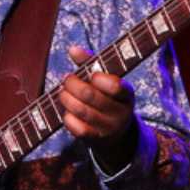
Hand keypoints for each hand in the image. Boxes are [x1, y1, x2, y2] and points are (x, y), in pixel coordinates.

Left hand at [59, 45, 138, 170]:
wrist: (116, 133)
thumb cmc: (108, 97)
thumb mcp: (106, 80)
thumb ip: (90, 62)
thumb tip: (72, 49)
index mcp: (127, 94)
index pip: (117, 86)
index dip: (100, 79)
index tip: (92, 75)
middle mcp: (121, 112)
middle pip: (91, 96)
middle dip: (73, 85)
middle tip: (66, 79)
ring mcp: (109, 128)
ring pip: (82, 111)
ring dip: (67, 99)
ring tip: (62, 92)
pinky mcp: (96, 140)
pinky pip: (78, 128)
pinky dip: (68, 117)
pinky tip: (67, 111)